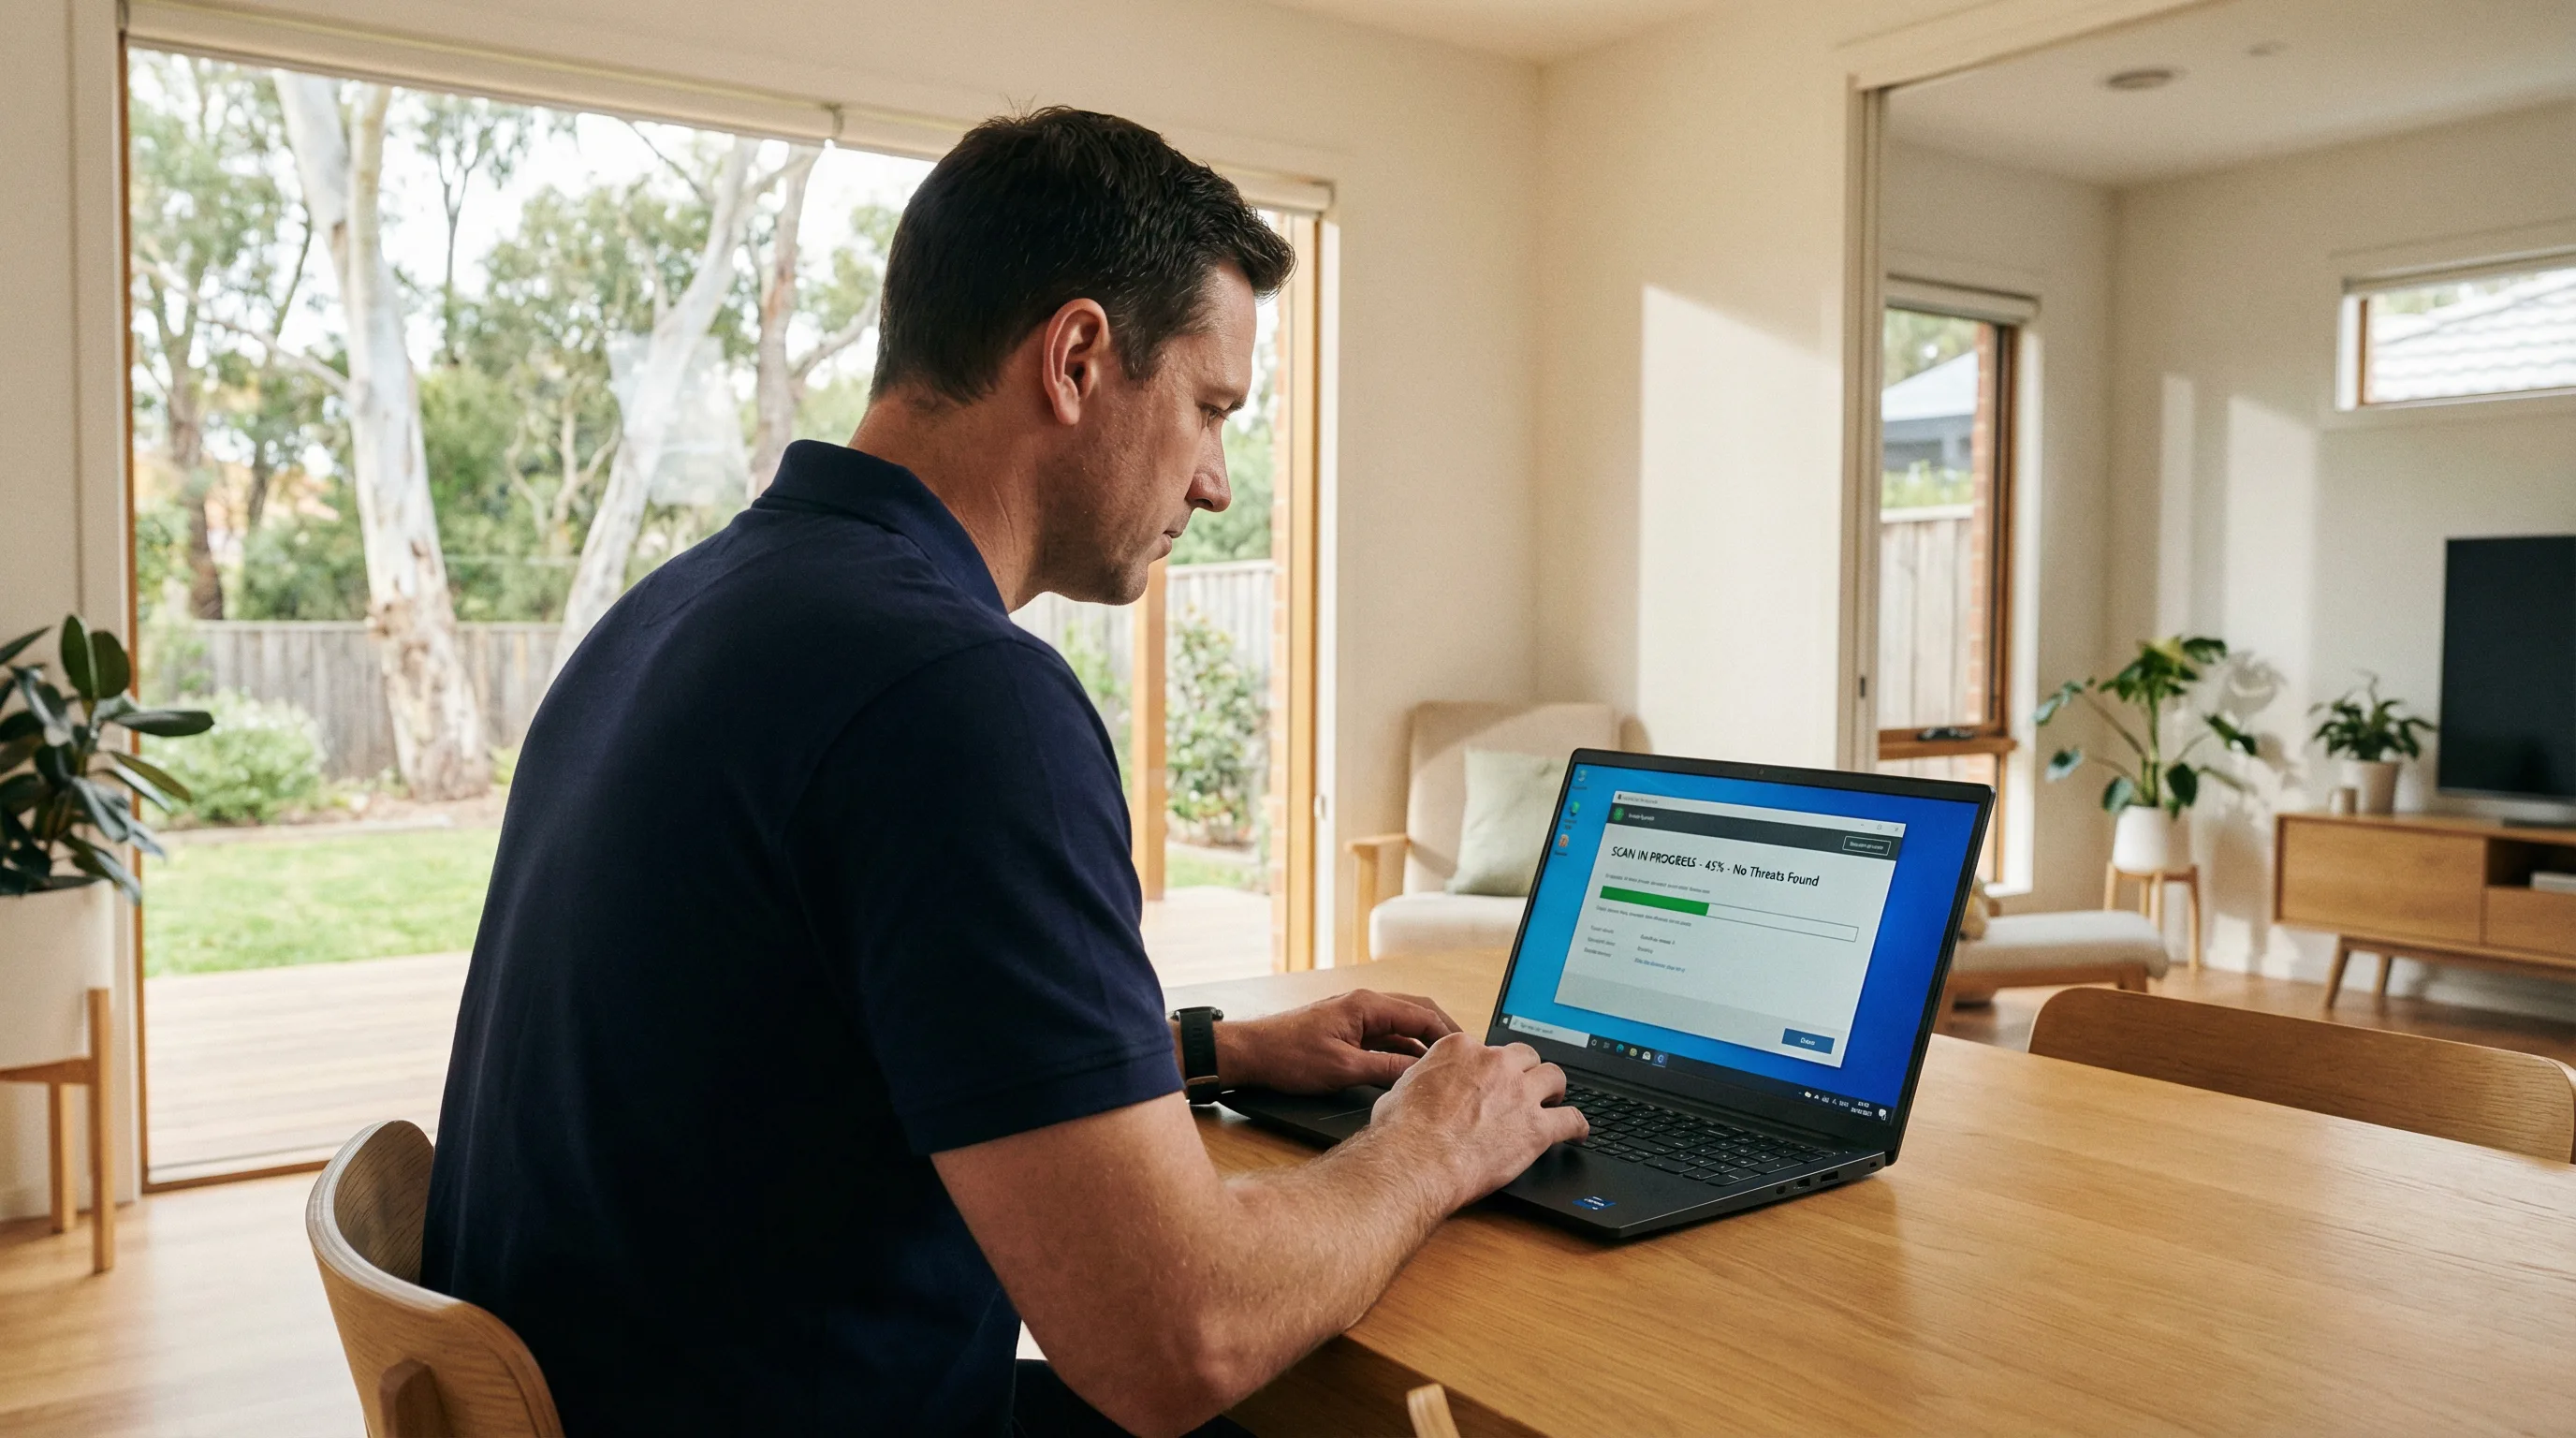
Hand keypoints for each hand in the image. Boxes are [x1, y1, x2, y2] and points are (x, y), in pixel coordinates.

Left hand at [1214, 990, 1461, 1093]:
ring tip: (1442, 1065)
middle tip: (1463, 1056)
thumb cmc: (1289, 1055)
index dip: (1448, 1034)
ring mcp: (1355, 1016)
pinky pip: (1384, 1036)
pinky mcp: (1346, 1030)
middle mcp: (1364, 1004)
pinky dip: (1401, 1050)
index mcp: (1367, 1005)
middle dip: (1441, 1034)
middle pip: (1416, 1013)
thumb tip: (1419, 1074)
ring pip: (1400, 1026)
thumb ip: (1385, 1070)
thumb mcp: (1343, 1068)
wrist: (1251, 1054)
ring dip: (1421, 1043)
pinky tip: (1410, 1069)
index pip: (1421, 1014)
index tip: (1466, 1052)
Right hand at [1363, 1035, 1587, 1206]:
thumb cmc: (1401, 1131)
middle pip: (1524, 1056)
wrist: (1417, 1160)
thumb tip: (1417, 1089)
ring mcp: (1520, 1093)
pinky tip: (1579, 1133)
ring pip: (1554, 1077)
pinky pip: (1571, 1119)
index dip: (1488, 1067)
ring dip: (1554, 1089)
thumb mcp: (1400, 1089)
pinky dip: (1578, 1126)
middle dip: (1526, 1071)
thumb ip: (1421, 1080)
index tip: (1488, 1080)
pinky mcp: (1537, 1127)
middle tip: (1523, 1088)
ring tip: (1553, 1101)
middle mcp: (1495, 1063)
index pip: (1485, 1048)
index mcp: (1461, 1049)